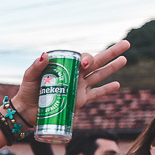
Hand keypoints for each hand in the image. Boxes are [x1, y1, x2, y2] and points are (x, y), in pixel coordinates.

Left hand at [9, 41, 129, 118]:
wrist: (28, 110)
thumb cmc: (28, 91)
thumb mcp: (30, 76)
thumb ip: (37, 66)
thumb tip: (45, 55)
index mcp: (66, 66)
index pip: (82, 58)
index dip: (87, 58)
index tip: (84, 64)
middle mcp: (76, 75)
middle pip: (97, 62)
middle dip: (111, 53)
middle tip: (127, 43)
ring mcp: (79, 87)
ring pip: (100, 75)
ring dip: (112, 68)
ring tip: (125, 59)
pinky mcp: (80, 101)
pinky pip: (96, 94)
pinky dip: (106, 90)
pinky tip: (117, 85)